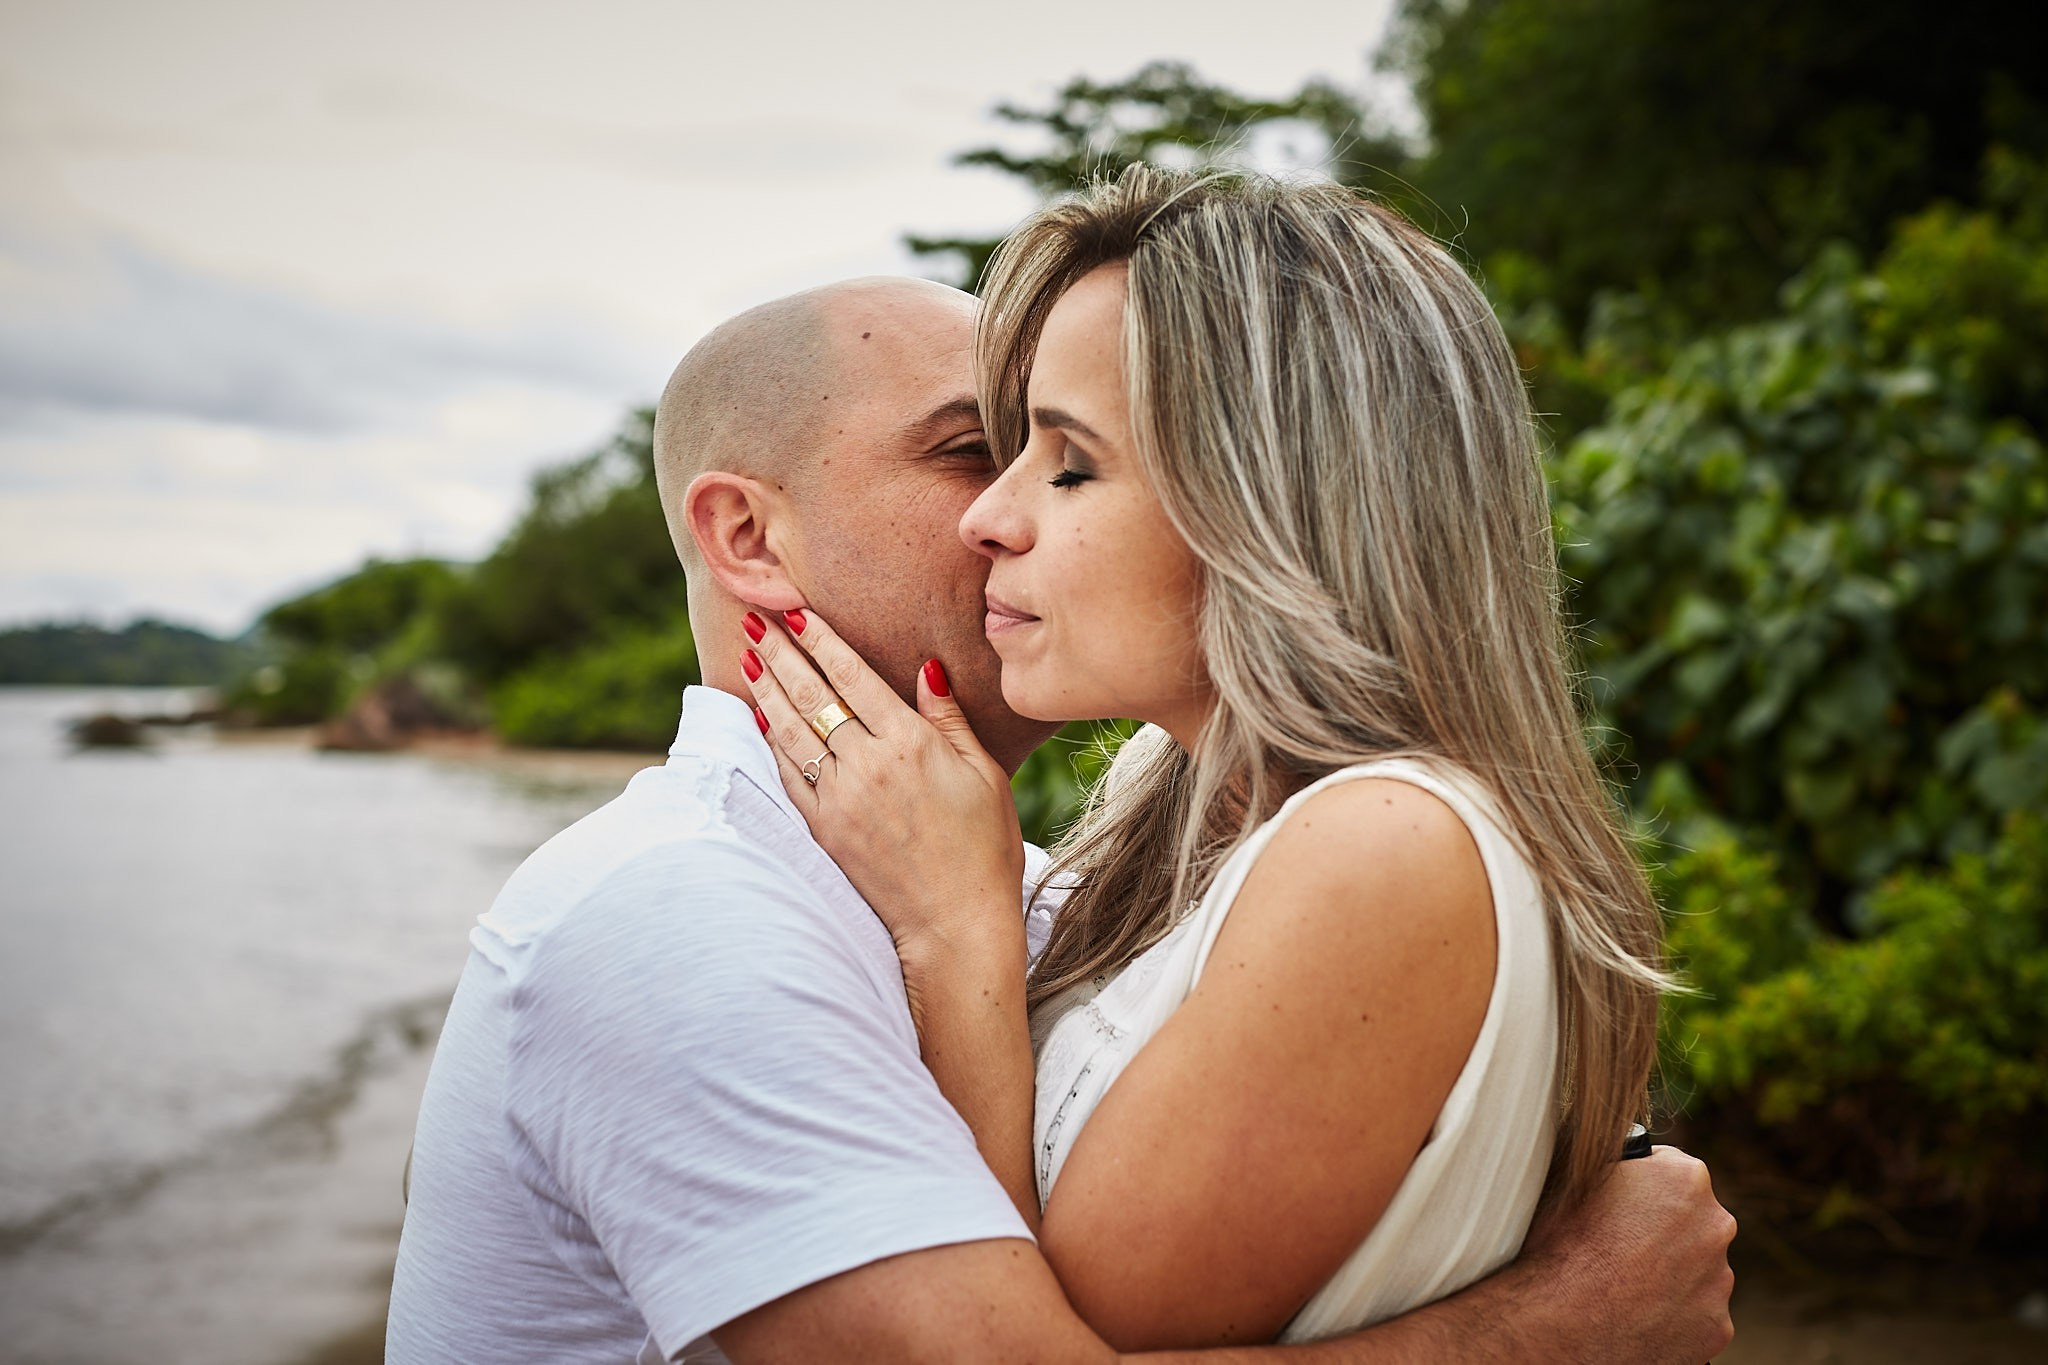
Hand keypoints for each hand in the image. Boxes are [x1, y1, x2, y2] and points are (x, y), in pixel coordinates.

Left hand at [740, 607, 1026, 970]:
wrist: (956, 923)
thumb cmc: (984, 848)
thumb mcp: (984, 773)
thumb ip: (949, 719)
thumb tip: (926, 669)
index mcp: (910, 744)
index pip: (854, 676)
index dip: (822, 640)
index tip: (797, 612)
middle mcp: (868, 765)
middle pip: (814, 695)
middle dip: (783, 654)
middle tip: (757, 621)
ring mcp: (840, 799)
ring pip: (793, 730)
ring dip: (767, 689)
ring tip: (750, 657)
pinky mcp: (824, 830)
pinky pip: (789, 774)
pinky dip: (771, 742)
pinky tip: (760, 717)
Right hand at [1517, 1145, 1735, 1362]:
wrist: (1561, 1324)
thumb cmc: (1560, 1245)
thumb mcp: (1577, 1179)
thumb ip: (1614, 1164)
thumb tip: (1617, 1156)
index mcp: (1686, 1179)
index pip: (1670, 1170)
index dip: (1640, 1186)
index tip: (1619, 1204)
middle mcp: (1715, 1226)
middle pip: (1691, 1221)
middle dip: (1663, 1230)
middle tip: (1620, 1246)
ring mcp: (1719, 1280)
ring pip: (1697, 1269)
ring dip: (1670, 1273)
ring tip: (1625, 1285)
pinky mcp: (1716, 1327)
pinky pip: (1698, 1314)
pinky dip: (1674, 1314)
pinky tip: (1637, 1316)